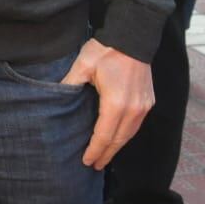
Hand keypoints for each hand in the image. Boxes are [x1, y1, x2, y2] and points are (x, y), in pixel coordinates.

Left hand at [62, 39, 153, 169]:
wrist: (133, 37)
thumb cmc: (106, 50)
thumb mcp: (82, 65)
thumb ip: (69, 84)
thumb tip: (55, 96)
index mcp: (116, 104)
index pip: (104, 135)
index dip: (95, 150)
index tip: (87, 161)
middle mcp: (133, 110)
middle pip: (118, 140)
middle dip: (106, 154)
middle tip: (95, 166)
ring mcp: (143, 107)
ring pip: (129, 134)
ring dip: (117, 146)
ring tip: (105, 156)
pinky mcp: (148, 102)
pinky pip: (136, 125)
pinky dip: (126, 135)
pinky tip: (118, 138)